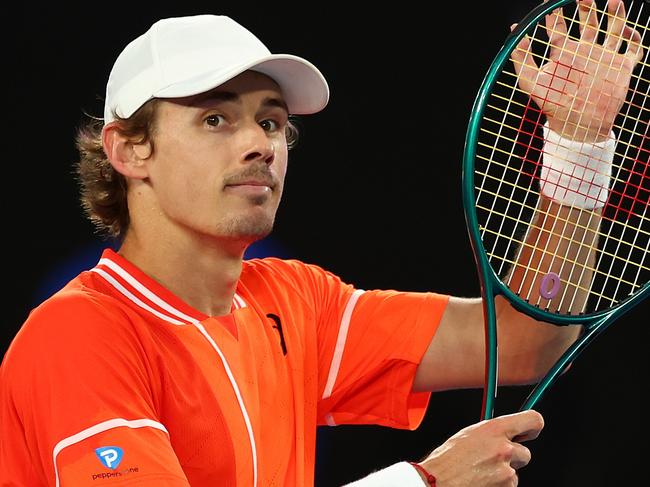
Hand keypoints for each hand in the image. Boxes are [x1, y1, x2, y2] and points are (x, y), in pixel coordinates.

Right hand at [416, 410, 543, 486]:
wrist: (437, 482)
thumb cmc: (447, 460)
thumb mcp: (469, 435)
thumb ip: (491, 433)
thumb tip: (505, 434)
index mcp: (495, 429)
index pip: (533, 420)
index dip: (533, 426)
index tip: (530, 431)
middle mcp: (504, 449)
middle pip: (525, 453)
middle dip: (513, 457)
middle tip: (494, 460)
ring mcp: (506, 472)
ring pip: (514, 472)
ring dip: (502, 473)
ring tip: (480, 473)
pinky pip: (508, 486)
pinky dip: (498, 486)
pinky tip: (480, 481)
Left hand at [511, 0, 642, 141]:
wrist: (578, 125)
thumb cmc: (553, 105)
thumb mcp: (530, 81)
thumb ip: (521, 58)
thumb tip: (514, 33)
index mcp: (563, 53)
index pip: (558, 26)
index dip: (554, 14)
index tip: (550, 3)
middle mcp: (584, 52)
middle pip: (587, 21)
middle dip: (586, 6)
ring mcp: (604, 58)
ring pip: (613, 28)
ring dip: (615, 14)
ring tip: (613, 1)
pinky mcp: (621, 67)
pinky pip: (633, 48)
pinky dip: (634, 36)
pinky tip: (628, 29)